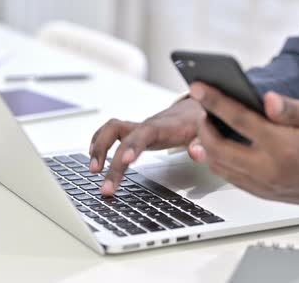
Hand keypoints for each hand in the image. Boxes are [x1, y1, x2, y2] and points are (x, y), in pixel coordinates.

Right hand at [90, 98, 206, 195]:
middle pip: (121, 137)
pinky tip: (94, 158)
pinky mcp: (133, 133)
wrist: (192, 110)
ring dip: (98, 149)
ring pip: (110, 131)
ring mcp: (137, 129)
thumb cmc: (197, 123)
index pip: (144, 133)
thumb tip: (198, 153)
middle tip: (106, 188)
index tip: (125, 161)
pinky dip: (99, 144)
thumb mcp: (205, 134)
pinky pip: (110, 134)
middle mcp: (145, 126)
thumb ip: (202, 144)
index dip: (133, 146)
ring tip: (93, 171)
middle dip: (110, 161)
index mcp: (162, 127)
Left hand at [189, 82, 298, 203]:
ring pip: (219, 166)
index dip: (214, 102)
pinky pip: (230, 178)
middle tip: (202, 110)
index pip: (238, 120)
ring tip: (207, 126)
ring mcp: (264, 184)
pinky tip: (216, 147)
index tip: (199, 89)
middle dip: (203, 126)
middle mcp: (269, 169)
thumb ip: (290, 108)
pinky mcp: (262, 193)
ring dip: (206, 146)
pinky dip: (217, 161)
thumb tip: (267, 99)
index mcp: (283, 146)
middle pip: (218, 148)